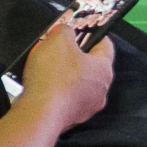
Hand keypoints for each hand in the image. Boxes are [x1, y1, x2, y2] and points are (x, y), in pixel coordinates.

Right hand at [16, 15, 115, 131]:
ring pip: (79, 83)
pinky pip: (68, 98)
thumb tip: (67, 32)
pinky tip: (44, 86)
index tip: (79, 28)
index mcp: (104, 69)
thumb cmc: (54, 74)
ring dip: (66, 74)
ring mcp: (88, 107)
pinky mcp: (73, 118)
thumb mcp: (58, 40)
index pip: (106, 45)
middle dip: (75, 54)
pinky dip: (58, 90)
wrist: (40, 113)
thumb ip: (66, 30)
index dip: (93, 33)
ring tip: (47, 67)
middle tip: (58, 47)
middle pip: (91, 65)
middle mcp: (102, 90)